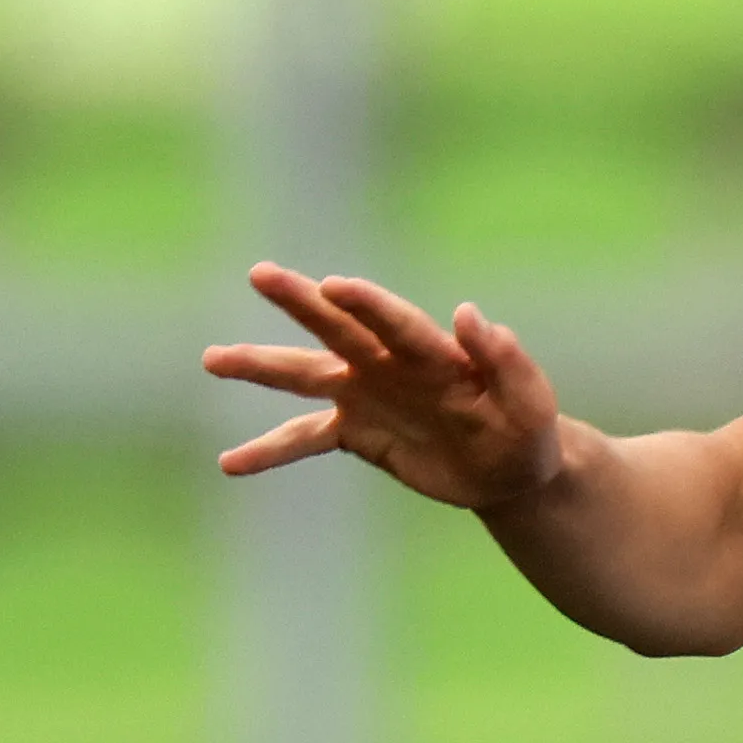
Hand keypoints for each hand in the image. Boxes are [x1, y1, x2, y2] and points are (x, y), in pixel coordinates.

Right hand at [201, 264, 565, 509]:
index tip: (333, 285)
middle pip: (338, 329)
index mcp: (433, 352)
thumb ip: (504, 359)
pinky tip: (229, 463)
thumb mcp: (530, 400)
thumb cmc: (527, 427)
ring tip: (212, 360)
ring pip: (305, 375)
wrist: (509, 468)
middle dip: (299, 303)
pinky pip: (304, 438)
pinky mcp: (355, 432)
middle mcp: (389, 362)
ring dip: (260, 366)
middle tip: (260, 274)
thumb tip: (469, 313)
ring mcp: (366, 393)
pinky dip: (267, 450)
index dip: (367, 304)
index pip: (395, 322)